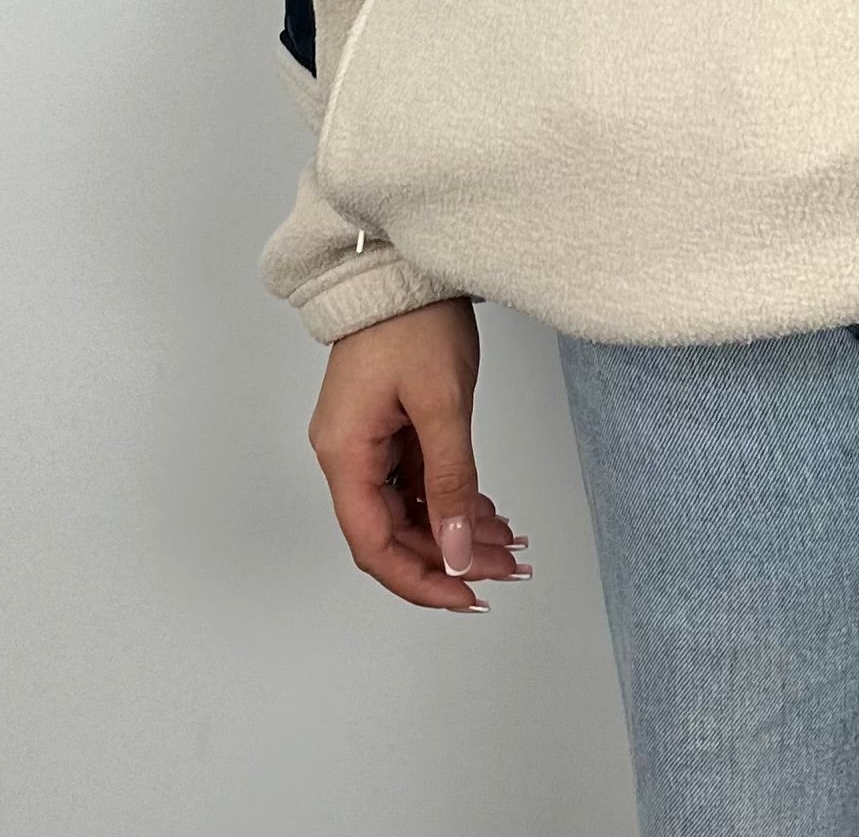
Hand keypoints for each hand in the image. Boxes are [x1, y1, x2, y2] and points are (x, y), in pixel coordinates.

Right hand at [308, 296, 529, 610]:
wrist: (403, 261)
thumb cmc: (414, 320)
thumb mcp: (441, 403)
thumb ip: (451, 481)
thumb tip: (457, 553)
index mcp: (345, 455)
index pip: (374, 546)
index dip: (420, 581)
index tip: (469, 597)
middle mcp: (348, 455)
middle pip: (394, 533)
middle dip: (451, 557)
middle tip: (510, 567)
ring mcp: (367, 441)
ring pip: (410, 509)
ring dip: (457, 530)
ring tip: (512, 544)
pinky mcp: (389, 425)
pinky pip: (417, 480)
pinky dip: (452, 498)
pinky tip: (490, 512)